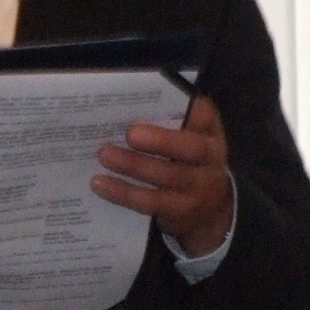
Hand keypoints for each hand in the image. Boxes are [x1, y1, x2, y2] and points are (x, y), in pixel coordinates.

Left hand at [92, 95, 233, 254]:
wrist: (209, 211)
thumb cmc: (190, 164)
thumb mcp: (192, 143)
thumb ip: (174, 124)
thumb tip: (131, 105)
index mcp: (210, 136)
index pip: (207, 116)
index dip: (194, 108)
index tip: (168, 97)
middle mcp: (210, 161)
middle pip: (192, 150)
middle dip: (161, 141)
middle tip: (130, 133)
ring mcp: (196, 189)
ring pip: (167, 176)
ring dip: (133, 165)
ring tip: (105, 154)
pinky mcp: (178, 212)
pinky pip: (149, 202)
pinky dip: (122, 192)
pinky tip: (99, 183)